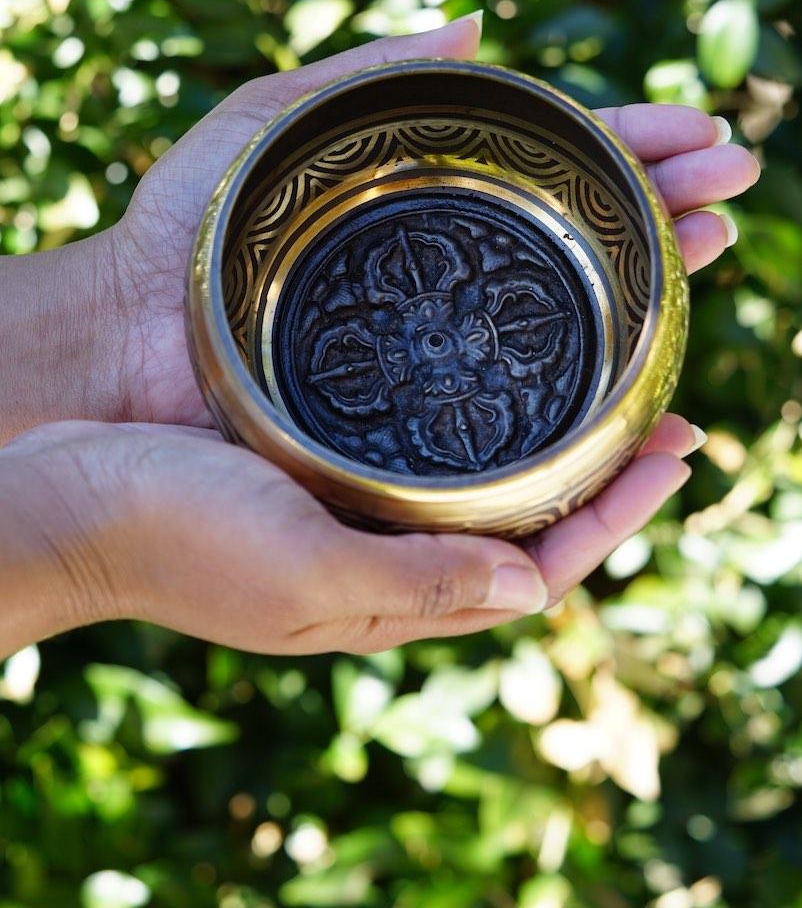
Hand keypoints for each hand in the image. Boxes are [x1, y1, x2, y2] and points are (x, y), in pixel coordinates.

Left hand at [0, 15, 758, 436]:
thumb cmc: (186, 228)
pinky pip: (528, 433)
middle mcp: (448, 287)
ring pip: (573, 330)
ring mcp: (441, 361)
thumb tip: (478, 26)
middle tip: (731, 189)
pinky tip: (659, 406)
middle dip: (660, 208)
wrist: (120, 334)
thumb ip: (368, 67)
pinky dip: (600, 424)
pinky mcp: (423, 438)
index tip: (698, 134)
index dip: (626, 149)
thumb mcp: (273, 118)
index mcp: (426, 210)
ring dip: (653, 292)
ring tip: (714, 250)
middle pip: (579, 243)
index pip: (549, 172)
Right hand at [0, 415, 697, 658]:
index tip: (678, 447)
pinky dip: (476, 414)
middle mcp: (385, 557)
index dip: (618, 513)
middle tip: (670, 406)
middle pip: (523, 521)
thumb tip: (537, 589)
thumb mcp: (300, 572)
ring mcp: (353, 511)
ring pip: (481, 480)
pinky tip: (488, 368)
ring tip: (606, 380)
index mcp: (391, 596)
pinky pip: (424, 446)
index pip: (538, 566)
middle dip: (603, 472)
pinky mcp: (319, 465)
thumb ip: (416, 585)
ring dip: (551, 435)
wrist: (67, 494)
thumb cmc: (170, 535)